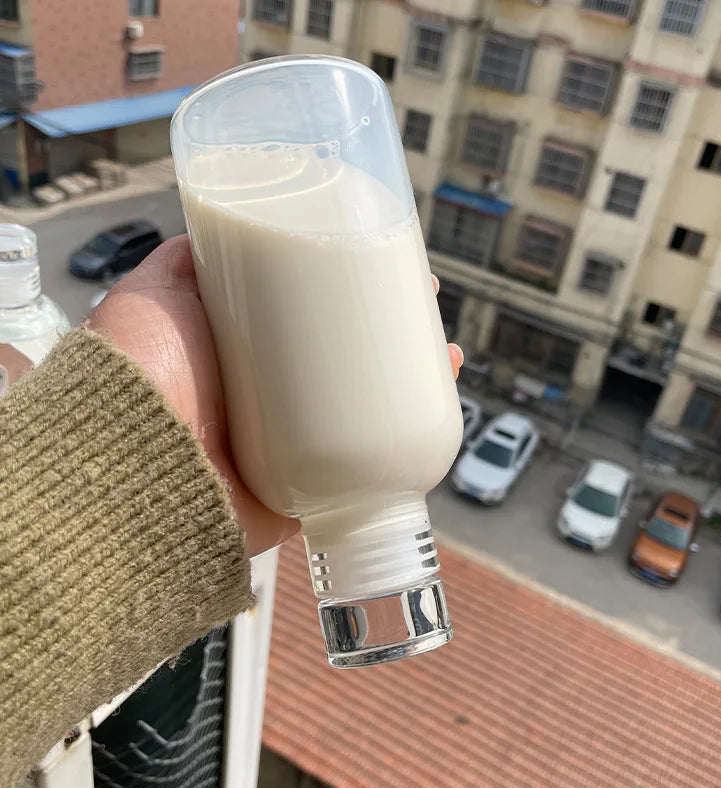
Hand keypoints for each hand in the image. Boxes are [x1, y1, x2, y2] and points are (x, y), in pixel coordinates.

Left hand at [86, 235, 463, 556]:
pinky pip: (375, 468)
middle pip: (349, 357)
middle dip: (394, 330)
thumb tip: (218, 218)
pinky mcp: (314, 488)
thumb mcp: (157, 293)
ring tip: (446, 352)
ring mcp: (296, 444)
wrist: (127, 469)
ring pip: (369, 408)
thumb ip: (187, 258)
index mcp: (246, 355)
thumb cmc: (137, 375)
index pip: (314, 314)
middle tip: (425, 301)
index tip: (384, 259)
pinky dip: (410, 441)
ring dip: (414, 379)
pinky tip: (439, 408)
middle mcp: (275, 398)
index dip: (352, 287)